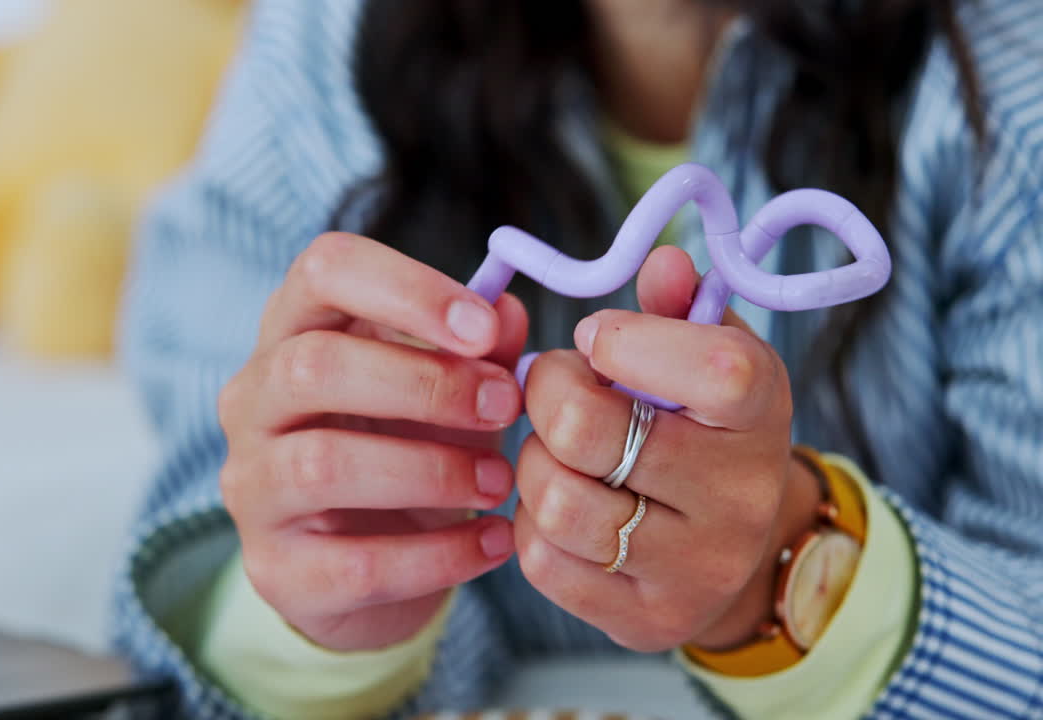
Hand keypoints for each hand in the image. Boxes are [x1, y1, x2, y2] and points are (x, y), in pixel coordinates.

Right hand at [218, 233, 528, 651]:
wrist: (372, 567)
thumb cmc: (408, 448)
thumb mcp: (450, 391)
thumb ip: (480, 351)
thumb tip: (507, 311)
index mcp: (295, 329)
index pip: (323, 270)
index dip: (407, 288)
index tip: (485, 329)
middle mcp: (254, 399)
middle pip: (313, 365)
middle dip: (425, 384)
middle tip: (504, 408)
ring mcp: (252, 485)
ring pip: (323, 464)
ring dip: (432, 470)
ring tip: (499, 481)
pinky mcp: (275, 567)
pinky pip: (355, 562)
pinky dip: (438, 554)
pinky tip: (491, 541)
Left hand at [513, 246, 821, 650]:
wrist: (742, 552)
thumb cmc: (709, 429)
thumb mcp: (712, 355)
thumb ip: (681, 304)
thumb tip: (662, 258)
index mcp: (761, 413)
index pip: (710, 369)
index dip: (626, 340)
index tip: (599, 338)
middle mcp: (739, 496)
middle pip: (589, 431)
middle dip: (546, 393)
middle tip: (553, 386)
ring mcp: (695, 567)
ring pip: (555, 501)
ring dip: (533, 462)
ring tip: (557, 450)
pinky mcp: (645, 618)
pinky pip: (543, 561)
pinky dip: (531, 525)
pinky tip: (561, 502)